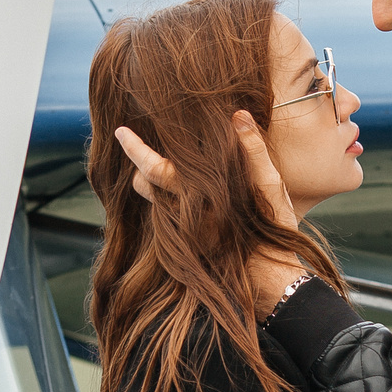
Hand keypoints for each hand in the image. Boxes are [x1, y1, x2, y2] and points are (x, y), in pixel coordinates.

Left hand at [113, 115, 296, 231]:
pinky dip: (165, 197)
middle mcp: (183, 214)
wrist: (268, 277)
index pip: (153, 168)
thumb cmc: (271, 228)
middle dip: (138, 164)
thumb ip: (253, 150)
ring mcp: (181, 230)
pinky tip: (181, 188)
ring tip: (160, 164)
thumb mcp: (270, 186)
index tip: (120, 130)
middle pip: (144, 184)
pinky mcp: (185, 242)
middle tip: (136, 143)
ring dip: (151, 181)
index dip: (134, 148)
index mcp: (198, 196)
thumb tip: (238, 115)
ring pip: (153, 199)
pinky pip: (165, 213)